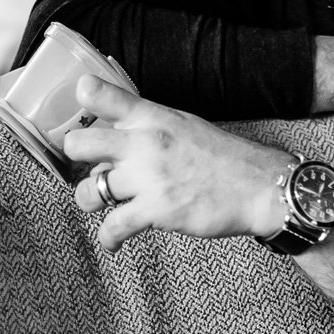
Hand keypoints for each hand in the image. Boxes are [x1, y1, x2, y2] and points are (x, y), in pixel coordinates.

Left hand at [61, 77, 295, 252]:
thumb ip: (147, 122)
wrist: (258, 186)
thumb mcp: (183, 123)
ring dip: (90, 200)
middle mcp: (144, 142)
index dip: (83, 97)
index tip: (79, 108)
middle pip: (78, 145)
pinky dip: (108, 238)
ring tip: (104, 204)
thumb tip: (115, 129)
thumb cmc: (222, 158)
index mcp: (152, 116)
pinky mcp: (155, 210)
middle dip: (75, 160)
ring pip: (89, 191)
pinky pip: (112, 227)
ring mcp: (148, 177)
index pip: (103, 94)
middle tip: (89, 167)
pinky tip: (112, 239)